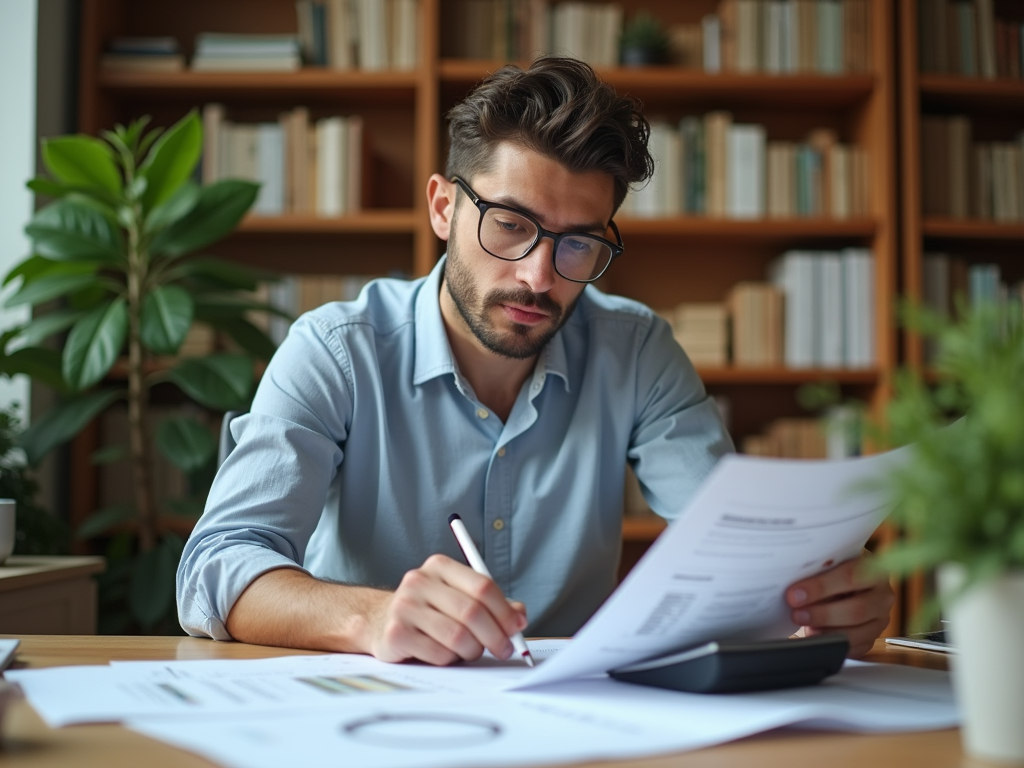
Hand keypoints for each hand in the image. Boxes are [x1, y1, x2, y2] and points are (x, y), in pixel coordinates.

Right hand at [366, 554, 527, 665]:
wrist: (379, 622)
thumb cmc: (430, 611)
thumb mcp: (459, 598)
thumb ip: (491, 604)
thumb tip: (519, 616)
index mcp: (439, 566)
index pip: (482, 586)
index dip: (505, 610)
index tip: (518, 628)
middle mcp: (420, 581)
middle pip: (472, 611)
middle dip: (495, 636)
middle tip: (505, 650)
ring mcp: (405, 606)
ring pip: (457, 636)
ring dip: (473, 650)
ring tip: (472, 652)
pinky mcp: (396, 633)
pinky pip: (439, 654)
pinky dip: (451, 660)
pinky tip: (447, 655)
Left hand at [786, 553, 894, 657]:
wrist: (845, 587)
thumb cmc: (833, 574)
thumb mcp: (828, 568)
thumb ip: (818, 574)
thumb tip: (793, 588)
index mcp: (873, 569)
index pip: (850, 576)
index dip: (821, 587)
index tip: (795, 594)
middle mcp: (882, 595)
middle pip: (856, 609)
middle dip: (822, 614)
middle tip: (797, 614)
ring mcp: (880, 619)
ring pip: (857, 632)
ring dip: (826, 632)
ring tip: (805, 627)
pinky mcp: (873, 638)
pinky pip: (855, 647)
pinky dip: (833, 645)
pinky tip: (816, 637)